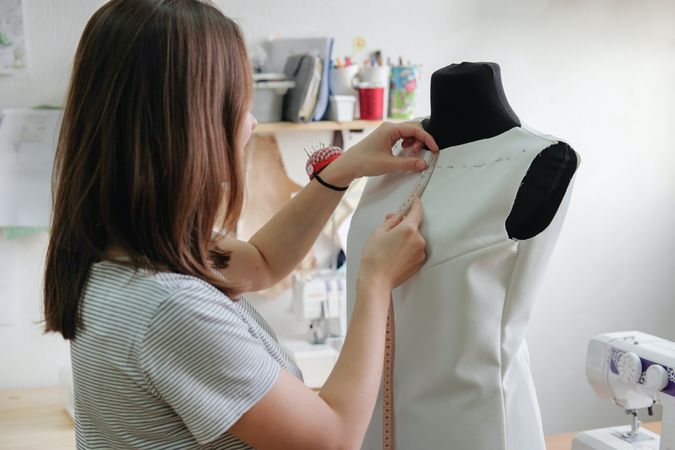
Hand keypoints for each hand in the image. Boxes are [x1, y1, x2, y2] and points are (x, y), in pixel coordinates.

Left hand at [319, 121, 438, 186]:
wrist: (349, 164)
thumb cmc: (365, 162)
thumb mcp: (388, 164)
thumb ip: (408, 163)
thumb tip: (424, 164)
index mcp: (390, 129)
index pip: (415, 129)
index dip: (427, 139)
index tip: (435, 149)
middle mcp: (390, 127)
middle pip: (414, 128)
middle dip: (422, 139)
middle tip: (422, 153)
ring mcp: (388, 131)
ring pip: (409, 132)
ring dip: (415, 141)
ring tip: (413, 152)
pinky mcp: (386, 137)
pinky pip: (403, 136)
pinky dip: (409, 142)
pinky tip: (406, 150)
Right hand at [359, 197, 425, 290]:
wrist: (377, 280)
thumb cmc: (374, 256)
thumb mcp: (379, 232)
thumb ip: (391, 220)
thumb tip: (398, 216)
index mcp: (409, 229)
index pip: (417, 212)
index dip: (416, 204)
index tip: (415, 200)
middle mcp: (419, 240)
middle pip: (414, 227)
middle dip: (405, 225)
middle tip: (390, 230)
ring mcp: (421, 252)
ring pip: (415, 239)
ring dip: (407, 238)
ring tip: (390, 247)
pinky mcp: (420, 262)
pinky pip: (416, 250)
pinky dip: (408, 248)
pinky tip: (395, 254)